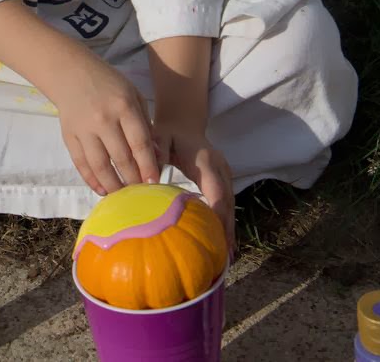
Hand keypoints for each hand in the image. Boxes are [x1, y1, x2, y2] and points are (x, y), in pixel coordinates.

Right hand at [54, 54, 159, 195]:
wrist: (70, 72)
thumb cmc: (108, 84)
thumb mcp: (133, 95)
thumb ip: (145, 123)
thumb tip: (155, 155)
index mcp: (123, 106)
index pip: (139, 143)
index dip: (148, 166)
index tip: (155, 183)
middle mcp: (103, 119)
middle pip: (121, 158)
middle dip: (133, 180)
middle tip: (141, 194)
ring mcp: (84, 129)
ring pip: (100, 166)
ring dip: (113, 185)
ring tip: (123, 196)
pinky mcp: (69, 136)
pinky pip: (81, 164)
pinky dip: (91, 180)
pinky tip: (102, 189)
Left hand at [154, 119, 235, 254]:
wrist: (183, 123)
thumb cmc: (169, 132)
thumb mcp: (160, 135)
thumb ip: (156, 148)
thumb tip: (150, 172)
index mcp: (206, 160)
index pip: (215, 188)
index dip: (217, 210)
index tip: (215, 232)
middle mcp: (220, 168)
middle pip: (227, 201)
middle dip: (227, 227)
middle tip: (224, 254)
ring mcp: (224, 175)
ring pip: (230, 205)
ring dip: (229, 228)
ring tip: (226, 256)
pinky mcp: (222, 182)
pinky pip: (226, 204)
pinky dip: (225, 223)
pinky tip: (223, 243)